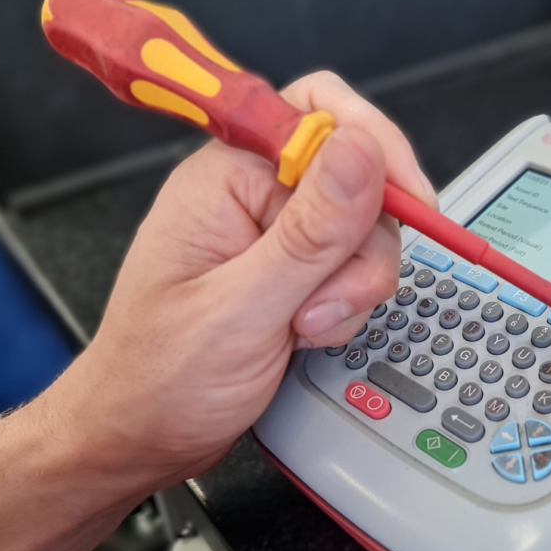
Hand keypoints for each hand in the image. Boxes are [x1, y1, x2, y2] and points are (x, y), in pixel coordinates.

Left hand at [60, 71, 436, 485]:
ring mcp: (278, 235)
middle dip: (360, 248)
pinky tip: (309, 333)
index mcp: (225, 176)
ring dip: (354, 285)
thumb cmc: (159, 378)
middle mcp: (254, 194)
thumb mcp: (240, 308)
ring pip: (365, 230)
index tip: (406, 196)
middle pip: (357, 178)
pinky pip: (354, 266)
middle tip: (324, 302)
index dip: (373, 145)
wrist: (144, 437)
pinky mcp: (296, 270)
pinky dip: (349, 303)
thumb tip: (363, 152)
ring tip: (305, 327)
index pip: (319, 113)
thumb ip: (309, 233)